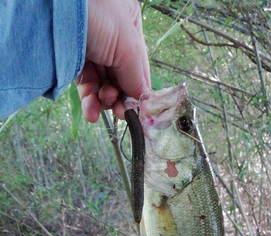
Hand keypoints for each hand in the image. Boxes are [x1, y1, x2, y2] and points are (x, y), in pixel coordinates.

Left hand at [77, 0, 149, 122]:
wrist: (52, 6)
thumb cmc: (98, 17)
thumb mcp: (127, 48)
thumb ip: (136, 78)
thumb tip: (142, 101)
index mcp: (130, 28)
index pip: (138, 66)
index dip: (137, 90)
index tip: (136, 110)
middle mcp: (112, 38)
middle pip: (121, 78)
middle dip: (120, 97)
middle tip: (120, 112)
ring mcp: (91, 49)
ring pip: (102, 84)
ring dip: (104, 100)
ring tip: (102, 104)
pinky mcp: (71, 59)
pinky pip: (84, 84)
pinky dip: (89, 100)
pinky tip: (91, 112)